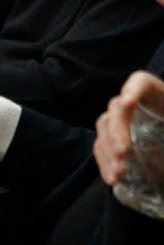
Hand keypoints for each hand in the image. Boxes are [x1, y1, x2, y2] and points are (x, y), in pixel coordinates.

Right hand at [95, 71, 163, 185]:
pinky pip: (103, 146)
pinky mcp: (118, 140)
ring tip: (116, 174)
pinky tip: (111, 178)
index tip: (127, 102)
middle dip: (116, 130)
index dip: (133, 89)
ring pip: (105, 128)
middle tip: (122, 151)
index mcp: (157, 97)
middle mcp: (135, 106)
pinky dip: (105, 162)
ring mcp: (124, 122)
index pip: (141, 82)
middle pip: (117, 109)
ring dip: (108, 151)